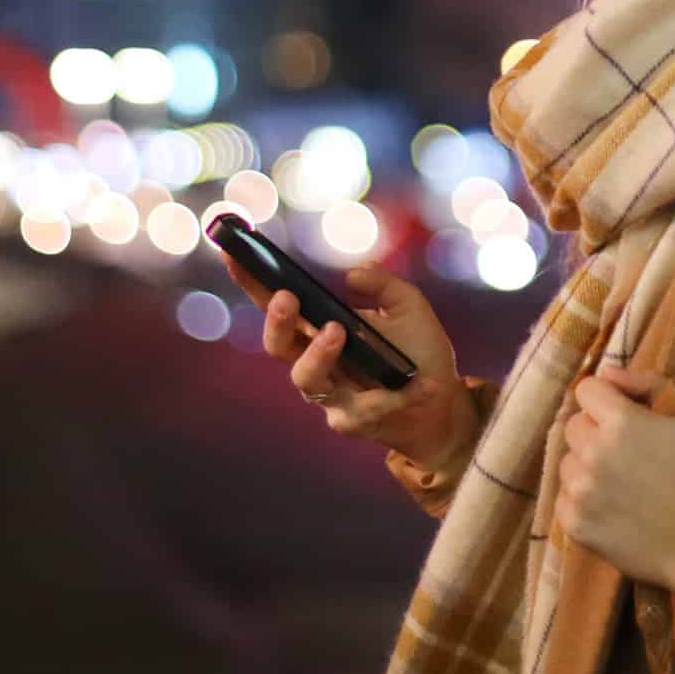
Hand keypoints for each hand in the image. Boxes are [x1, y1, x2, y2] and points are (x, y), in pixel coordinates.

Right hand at [218, 247, 474, 468]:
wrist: (441, 404)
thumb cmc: (417, 351)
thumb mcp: (409, 307)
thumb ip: (384, 285)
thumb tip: (352, 274)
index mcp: (319, 328)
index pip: (277, 304)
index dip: (252, 281)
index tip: (233, 252)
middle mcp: (314, 361)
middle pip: (278, 344)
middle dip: (277, 321)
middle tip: (286, 297)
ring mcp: (329, 394)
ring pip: (305, 378)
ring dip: (317, 354)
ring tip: (336, 330)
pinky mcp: (350, 421)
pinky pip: (354, 410)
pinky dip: (378, 397)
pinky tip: (399, 389)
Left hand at [556, 365, 674, 603]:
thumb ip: (652, 384)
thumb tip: (609, 373)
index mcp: (621, 421)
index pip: (586, 389)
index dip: (604, 398)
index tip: (619, 413)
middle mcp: (594, 452)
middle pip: (573, 425)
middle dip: (594, 432)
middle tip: (621, 452)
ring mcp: (581, 490)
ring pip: (567, 463)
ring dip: (586, 467)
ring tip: (616, 483)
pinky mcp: (575, 524)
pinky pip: (564, 500)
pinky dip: (581, 502)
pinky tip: (609, 509)